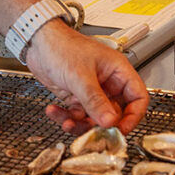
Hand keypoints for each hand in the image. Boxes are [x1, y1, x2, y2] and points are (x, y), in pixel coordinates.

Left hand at [23, 20, 149, 134]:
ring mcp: (92, 92)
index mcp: (118, 72)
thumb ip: (95, 100)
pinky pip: (77, 115)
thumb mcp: (80, 75)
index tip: (121, 130)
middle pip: (116, 113)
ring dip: (80, 124)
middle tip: (91, 133)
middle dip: (102, 126)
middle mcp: (107, 83)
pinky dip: (66, 117)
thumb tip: (109, 121)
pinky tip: (54, 111)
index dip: (134, 116)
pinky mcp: (76, 97)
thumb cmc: (61, 45)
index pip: (138, 98)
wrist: (37, 42)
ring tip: (67, 123)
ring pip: (94, 118)